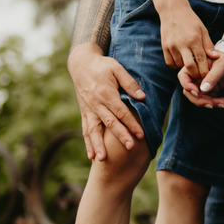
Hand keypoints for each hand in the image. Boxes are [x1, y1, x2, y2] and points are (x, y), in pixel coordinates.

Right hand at [68, 44, 145, 160]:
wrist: (81, 64)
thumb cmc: (102, 66)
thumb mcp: (117, 68)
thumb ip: (129, 83)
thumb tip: (142, 97)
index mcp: (106, 93)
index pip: (121, 112)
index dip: (131, 124)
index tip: (141, 135)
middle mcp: (96, 103)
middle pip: (109, 123)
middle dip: (120, 136)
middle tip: (129, 148)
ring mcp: (88, 110)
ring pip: (93, 130)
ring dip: (98, 145)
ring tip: (102, 159)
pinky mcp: (84, 113)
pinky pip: (85, 130)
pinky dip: (88, 144)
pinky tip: (91, 156)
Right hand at [158, 1, 218, 76]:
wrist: (173, 10)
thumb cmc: (190, 20)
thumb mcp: (203, 30)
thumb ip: (208, 45)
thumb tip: (216, 57)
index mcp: (194, 39)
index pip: (201, 60)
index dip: (204, 71)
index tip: (207, 76)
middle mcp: (182, 44)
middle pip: (189, 66)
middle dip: (195, 74)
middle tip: (199, 76)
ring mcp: (171, 46)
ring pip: (179, 65)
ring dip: (185, 68)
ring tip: (191, 65)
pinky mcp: (164, 47)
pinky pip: (170, 63)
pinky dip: (175, 65)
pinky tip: (181, 60)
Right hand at [178, 52, 223, 107]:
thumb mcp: (221, 66)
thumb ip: (212, 77)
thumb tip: (202, 90)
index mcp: (194, 65)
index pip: (183, 77)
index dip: (188, 86)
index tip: (198, 92)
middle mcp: (196, 75)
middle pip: (189, 91)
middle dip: (200, 99)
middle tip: (212, 104)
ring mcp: (202, 83)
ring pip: (198, 98)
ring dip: (209, 102)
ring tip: (223, 103)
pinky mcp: (209, 89)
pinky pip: (207, 99)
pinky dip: (214, 102)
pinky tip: (223, 102)